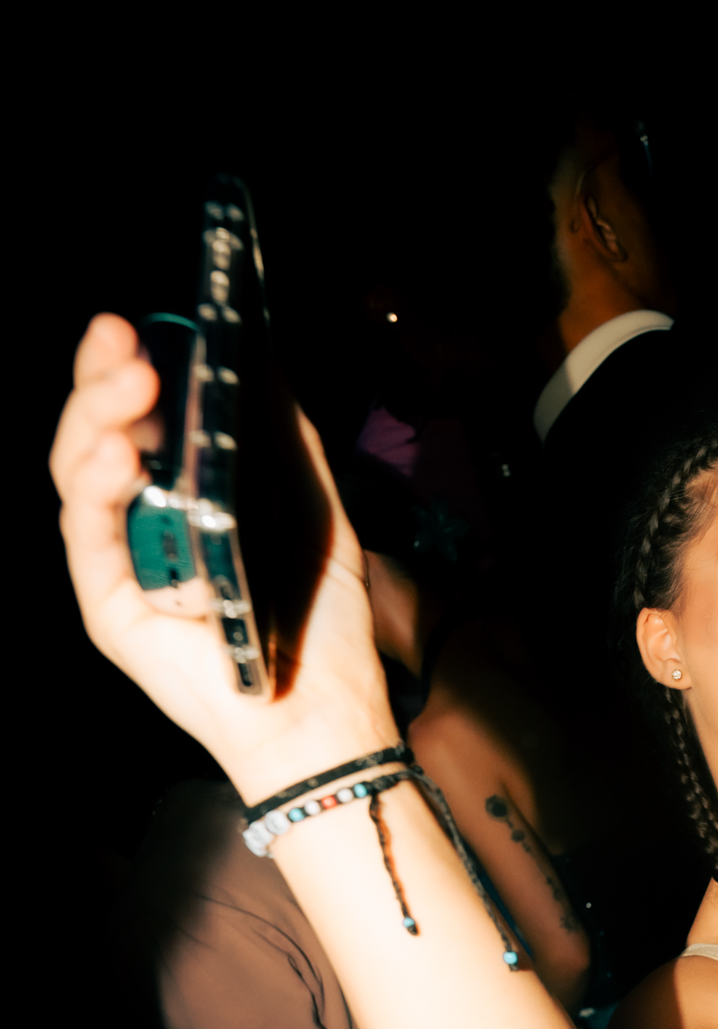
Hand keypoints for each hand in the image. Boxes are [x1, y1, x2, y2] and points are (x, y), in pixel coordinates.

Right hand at [52, 314, 397, 802]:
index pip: (141, 415)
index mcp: (182, 492)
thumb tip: (260, 350)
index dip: (136, 361)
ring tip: (130, 381)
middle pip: (98, 432)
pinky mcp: (109, 606)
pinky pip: (89, 538)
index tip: (150, 318)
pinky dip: (97, 491)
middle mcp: (140, 522)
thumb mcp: (315, 508)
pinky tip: (120, 455)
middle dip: (104, 376)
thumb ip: (286, 438)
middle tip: (123, 335)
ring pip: (79, 474)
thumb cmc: (320, 619)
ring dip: (97, 419)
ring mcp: (119, 563)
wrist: (327, 711)